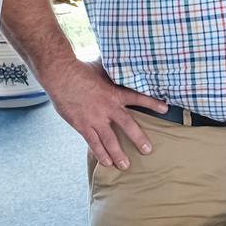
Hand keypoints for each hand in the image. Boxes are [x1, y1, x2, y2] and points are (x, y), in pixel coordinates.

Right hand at [41, 57, 166, 169]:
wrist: (61, 76)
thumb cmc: (80, 69)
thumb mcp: (101, 68)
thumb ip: (113, 71)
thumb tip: (121, 60)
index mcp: (115, 93)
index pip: (138, 98)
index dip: (152, 103)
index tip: (165, 108)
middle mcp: (108, 108)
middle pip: (128, 126)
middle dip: (139, 139)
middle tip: (147, 150)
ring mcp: (95, 119)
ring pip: (110, 140)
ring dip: (118, 154)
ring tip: (126, 165)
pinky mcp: (82, 125)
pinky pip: (93, 143)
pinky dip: (100, 153)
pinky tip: (106, 163)